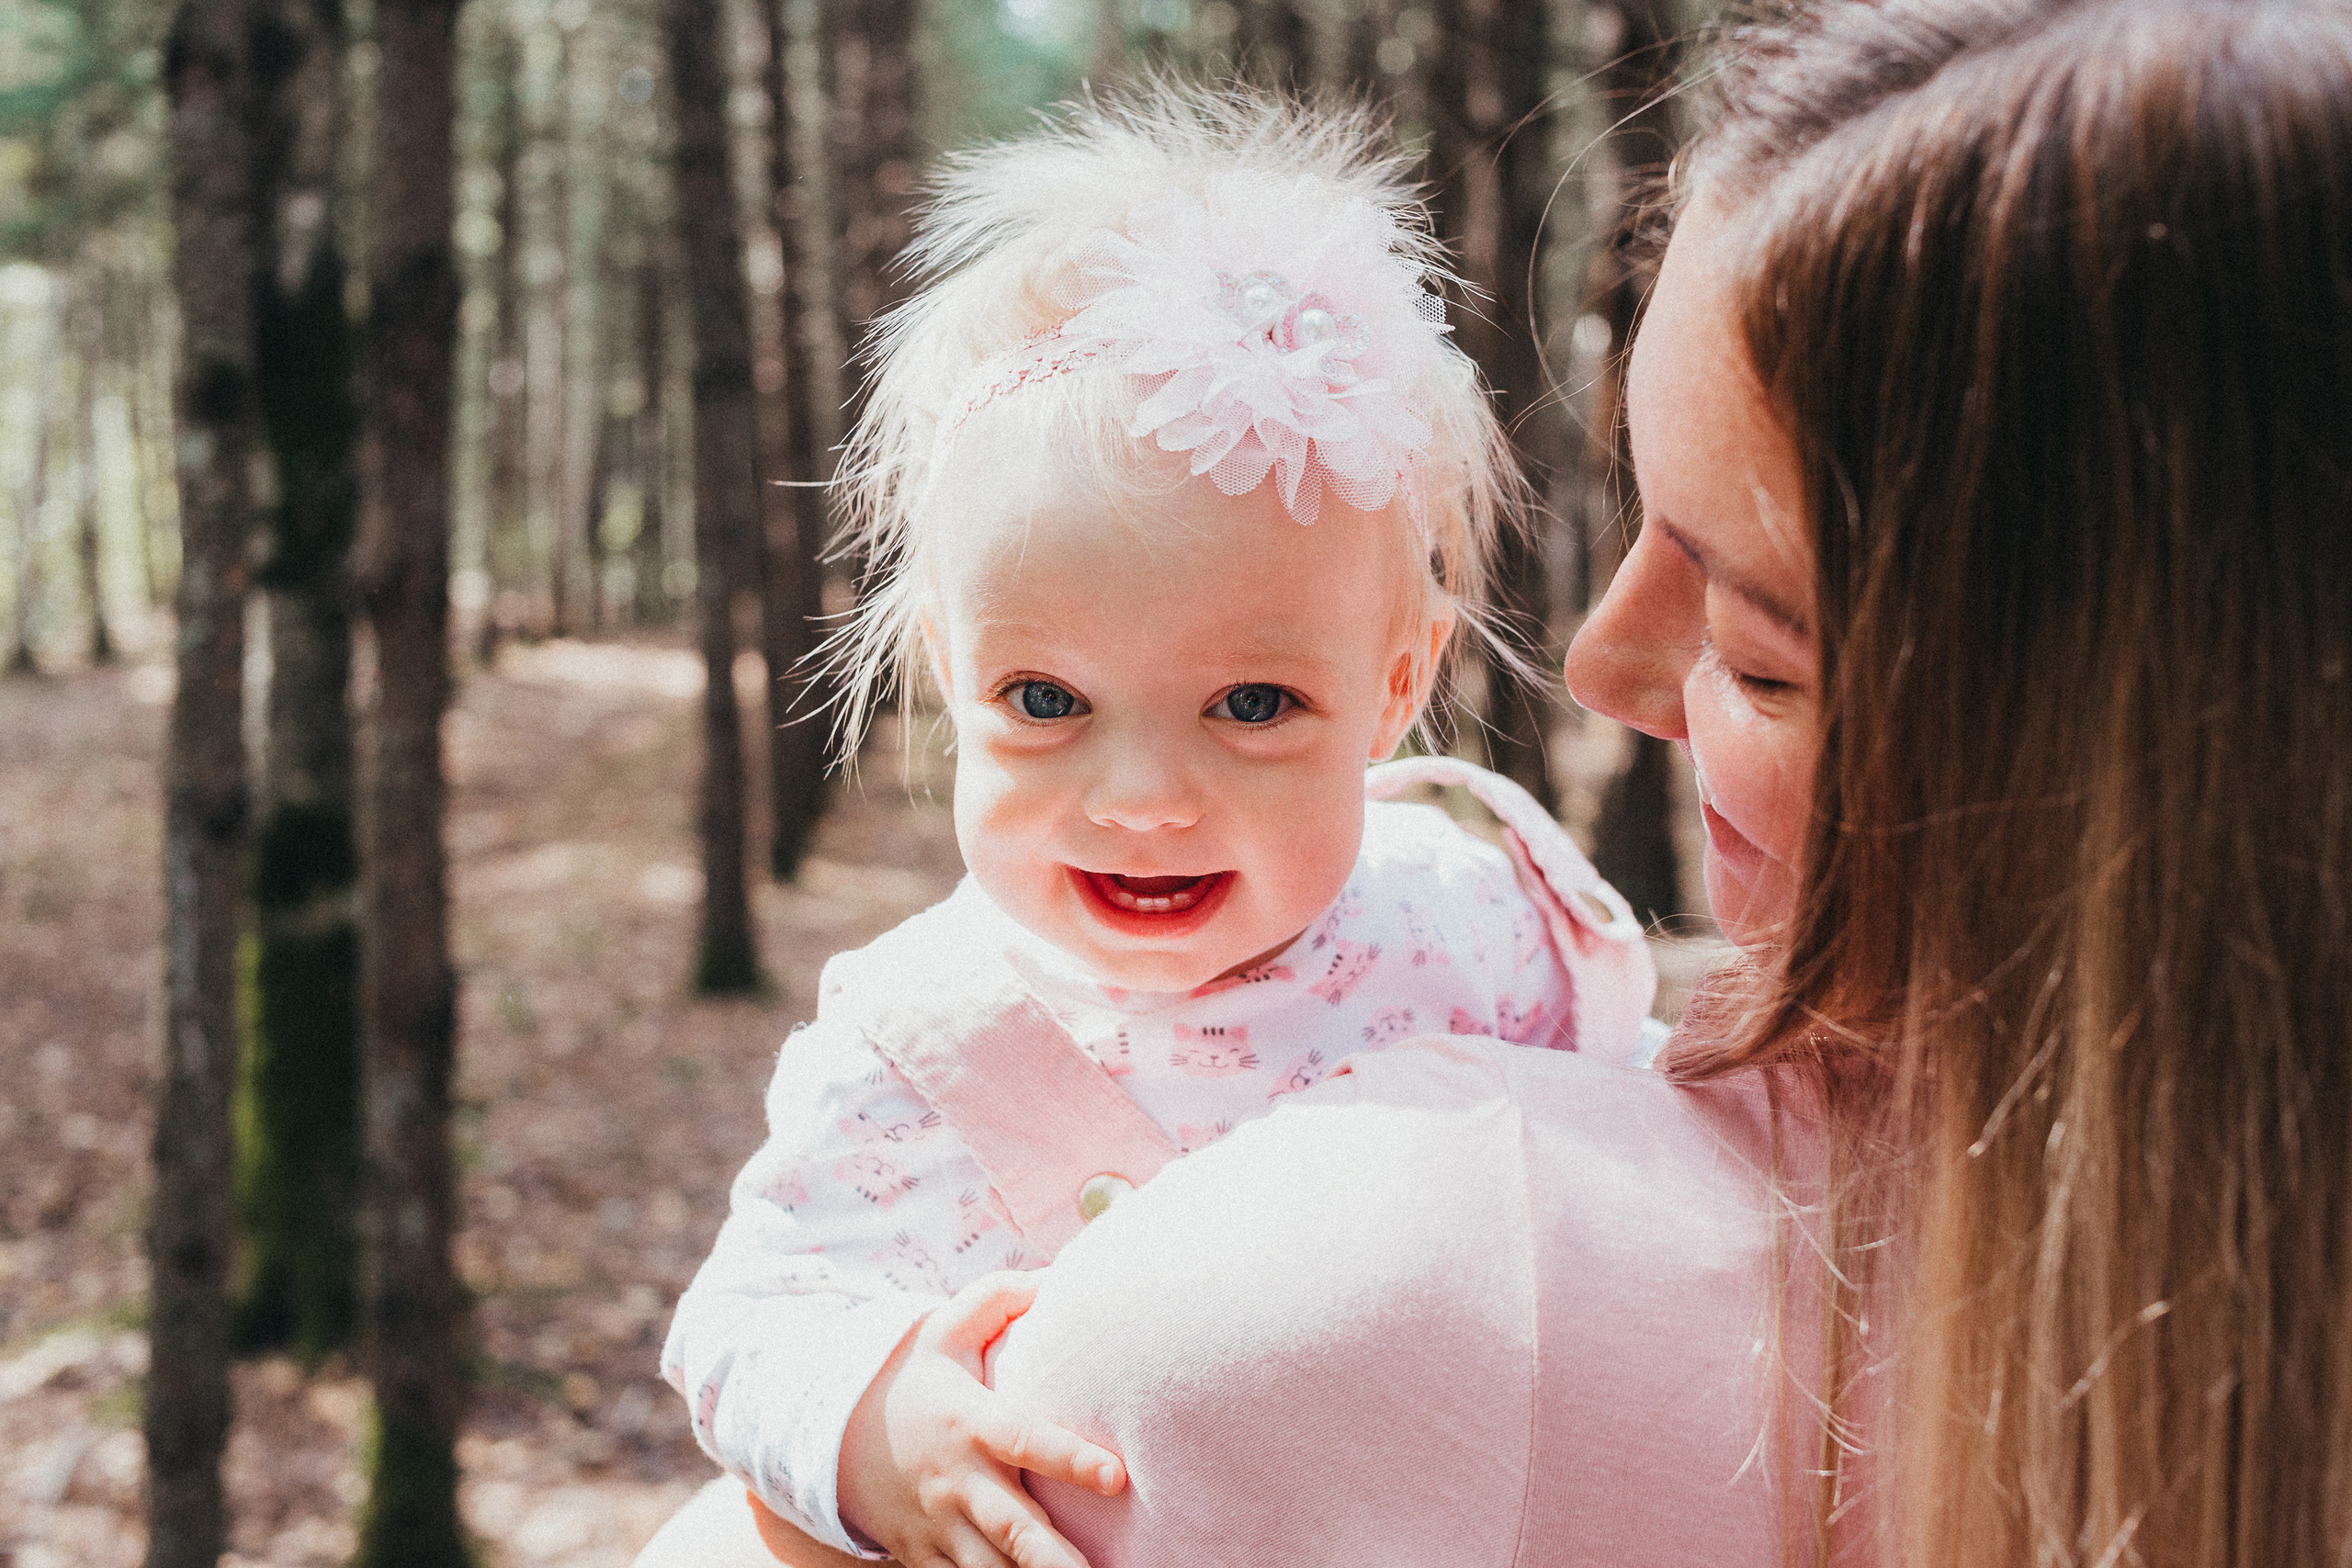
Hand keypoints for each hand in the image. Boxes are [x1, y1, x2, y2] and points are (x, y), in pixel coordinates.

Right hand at [837, 1271, 1125, 1567]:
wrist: (833, 1438)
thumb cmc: (913, 1381)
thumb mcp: (944, 1331)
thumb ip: (997, 1300)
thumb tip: (1054, 1275)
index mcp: (970, 1424)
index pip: (1026, 1441)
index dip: (1071, 1460)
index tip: (1117, 1476)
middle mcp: (960, 1483)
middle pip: (1014, 1532)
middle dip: (1056, 1562)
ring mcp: (943, 1528)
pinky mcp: (928, 1558)